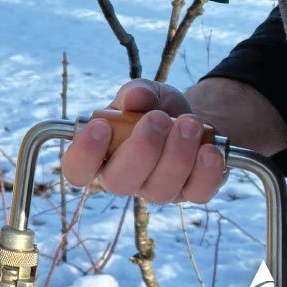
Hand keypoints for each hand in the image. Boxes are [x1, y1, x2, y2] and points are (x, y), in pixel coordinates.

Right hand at [61, 79, 225, 203]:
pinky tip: (209, 149)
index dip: (84, 154)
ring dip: (178, 153)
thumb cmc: (155, 108)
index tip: (101, 126)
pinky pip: (196, 193)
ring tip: (190, 122)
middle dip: (141, 149)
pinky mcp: (190, 194)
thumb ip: (137, 92)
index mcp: (101, 154)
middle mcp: (124, 178)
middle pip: (119, 183)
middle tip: (159, 118)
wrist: (192, 120)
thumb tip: (135, 98)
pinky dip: (205, 172)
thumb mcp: (144, 92)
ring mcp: (157, 190)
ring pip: (160, 189)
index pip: (77, 169)